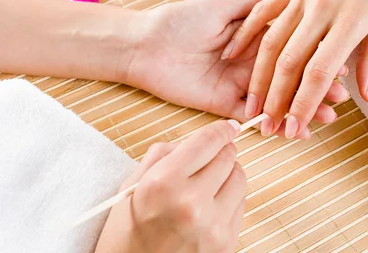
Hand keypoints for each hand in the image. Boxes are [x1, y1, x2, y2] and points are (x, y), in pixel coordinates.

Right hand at [96, 120, 244, 252]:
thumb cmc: (127, 229)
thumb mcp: (133, 184)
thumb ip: (165, 154)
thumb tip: (198, 141)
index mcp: (163, 184)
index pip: (206, 142)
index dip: (221, 130)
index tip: (228, 127)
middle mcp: (191, 204)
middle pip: (228, 157)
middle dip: (222, 150)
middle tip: (213, 153)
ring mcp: (212, 227)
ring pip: (239, 179)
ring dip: (228, 173)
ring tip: (209, 181)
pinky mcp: (225, 244)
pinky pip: (240, 205)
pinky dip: (229, 197)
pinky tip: (210, 203)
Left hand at [126, 0, 348, 131]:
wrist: (146, 43)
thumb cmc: (181, 20)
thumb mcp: (223, 6)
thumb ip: (255, 8)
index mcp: (252, 39)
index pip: (290, 51)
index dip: (313, 58)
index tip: (340, 63)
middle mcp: (249, 64)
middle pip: (288, 79)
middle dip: (315, 88)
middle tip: (341, 98)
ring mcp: (237, 86)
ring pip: (275, 100)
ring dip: (300, 109)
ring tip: (326, 117)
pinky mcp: (221, 105)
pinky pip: (251, 118)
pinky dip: (273, 124)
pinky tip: (295, 130)